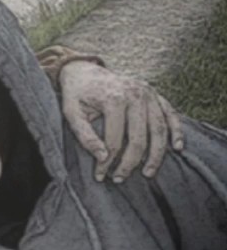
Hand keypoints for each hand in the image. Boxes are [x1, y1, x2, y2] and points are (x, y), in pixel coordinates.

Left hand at [58, 60, 183, 181]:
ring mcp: (148, 93)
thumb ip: (84, 136)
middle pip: (139, 138)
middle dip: (130, 163)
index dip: (107, 162)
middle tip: (120, 179)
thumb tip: (102, 157)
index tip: (99, 175)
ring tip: (148, 173)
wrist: (85, 70)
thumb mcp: (71, 113)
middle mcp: (135, 94)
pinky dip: (177, 131)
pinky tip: (178, 148)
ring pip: (159, 130)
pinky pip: (171, 114)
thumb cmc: (77, 94)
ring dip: (156, 155)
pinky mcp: (155, 94)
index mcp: (114, 98)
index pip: (114, 140)